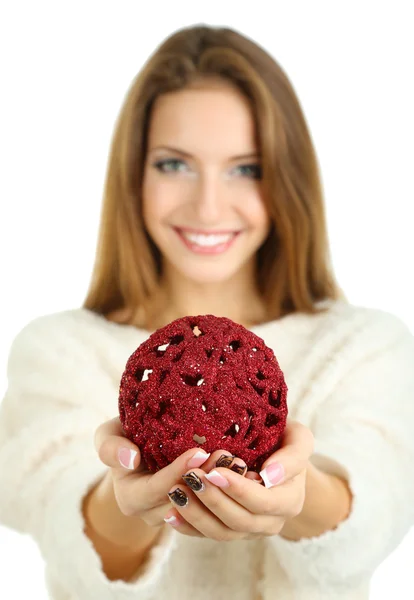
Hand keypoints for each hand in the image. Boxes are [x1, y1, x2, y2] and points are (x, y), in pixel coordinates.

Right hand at [94, 416, 249, 529]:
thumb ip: (110, 446)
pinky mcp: (197, 512)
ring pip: (203, 507)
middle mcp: (154, 514)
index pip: (158, 489)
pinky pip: (214, 508)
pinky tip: (245, 474)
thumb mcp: (108, 436)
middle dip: (207, 478)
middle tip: (228, 456)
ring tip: (239, 463)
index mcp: (132, 499)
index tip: (199, 451)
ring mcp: (177, 515)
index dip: (178, 471)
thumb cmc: (124, 437)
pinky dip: (229, 491)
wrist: (137, 450)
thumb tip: (130, 458)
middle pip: (185, 500)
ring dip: (222, 485)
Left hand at [163, 420, 313, 540]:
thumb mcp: (298, 438)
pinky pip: (208, 534)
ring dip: (196, 515)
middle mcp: (271, 522)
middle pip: (239, 521)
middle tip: (190, 478)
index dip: (237, 490)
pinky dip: (188, 526)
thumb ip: (294, 455)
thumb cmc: (285, 440)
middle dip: (213, 500)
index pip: (262, 501)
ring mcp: (249, 530)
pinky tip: (171, 514)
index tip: (214, 472)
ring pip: (221, 532)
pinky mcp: (230, 530)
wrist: (275, 454)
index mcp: (289, 500)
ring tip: (176, 493)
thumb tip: (269, 475)